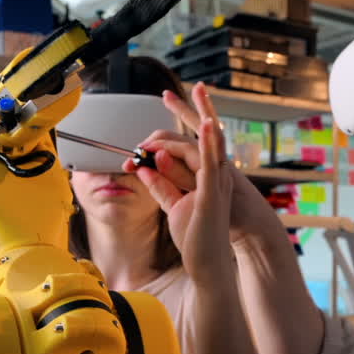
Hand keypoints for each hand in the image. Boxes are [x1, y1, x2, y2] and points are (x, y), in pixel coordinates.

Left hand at [127, 86, 236, 285]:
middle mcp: (212, 174)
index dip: (162, 137)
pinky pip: (211, 162)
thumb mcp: (173, 205)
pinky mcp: (212, 192)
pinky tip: (206, 124)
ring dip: (205, 115)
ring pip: (211, 141)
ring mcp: (215, 181)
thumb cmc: (197, 236)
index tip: (139, 143)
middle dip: (194, 109)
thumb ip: (160, 186)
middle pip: (204, 134)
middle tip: (171, 92)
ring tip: (200, 93)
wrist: (210, 261)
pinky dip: (208, 143)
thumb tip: (144, 168)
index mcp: (202, 176)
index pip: (185, 145)